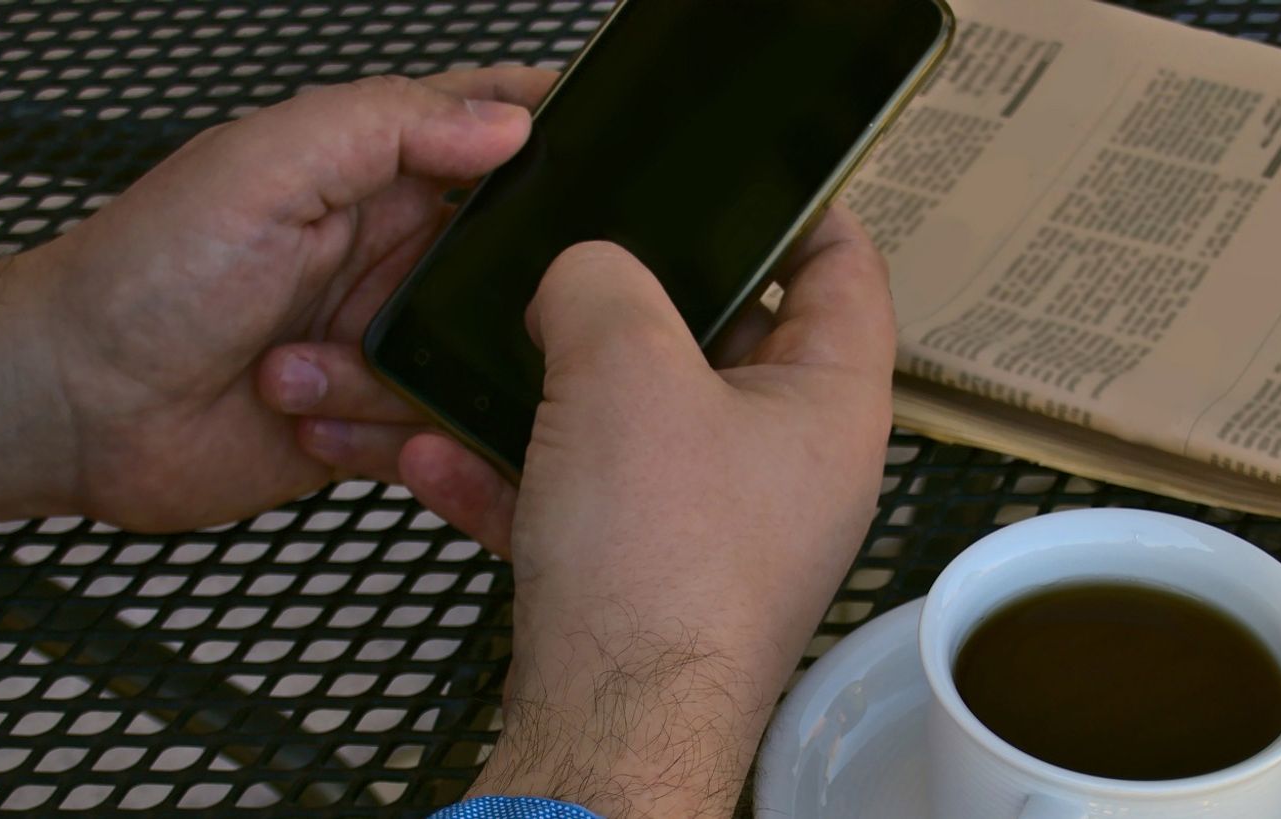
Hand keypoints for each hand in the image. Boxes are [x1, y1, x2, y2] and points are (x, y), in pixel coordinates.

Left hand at [0, 67, 555, 557]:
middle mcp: (388, 253)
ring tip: (302, 368)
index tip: (594, 151)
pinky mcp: (376, 420)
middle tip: (419, 305)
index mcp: (370, 172)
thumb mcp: (265, 168)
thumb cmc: (141, 275)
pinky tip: (304, 417)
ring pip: (477, 358)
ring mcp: (385, 337)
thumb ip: (388, 125)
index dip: (544, 129)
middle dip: (493, 291)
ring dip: (395, 375)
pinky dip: (380, 433)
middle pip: (510, 259)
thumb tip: (508, 119)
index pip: (488, 127)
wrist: (75, 406)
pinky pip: (437, 434)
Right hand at [427, 211, 896, 816]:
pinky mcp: (646, 578)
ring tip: (478, 364)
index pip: (844, 271)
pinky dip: (514, 478)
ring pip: (630, 425)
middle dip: (627, 305)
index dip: (798, 208)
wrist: (607, 730)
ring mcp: (717, 527)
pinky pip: (579, 499)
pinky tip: (436, 460)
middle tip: (574, 263)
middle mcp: (786, 466)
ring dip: (544, 396)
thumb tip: (580, 278)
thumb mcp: (624, 369)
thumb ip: (601, 284)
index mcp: (829, 403)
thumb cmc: (660, 567)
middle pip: (719, 342)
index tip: (744, 176)